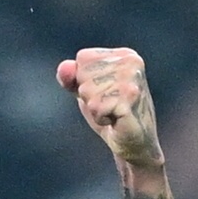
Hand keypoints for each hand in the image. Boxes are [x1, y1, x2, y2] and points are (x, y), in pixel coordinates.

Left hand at [57, 48, 163, 169]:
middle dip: (89, 96)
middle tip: (109, 106)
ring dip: (95, 109)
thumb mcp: (86, 92)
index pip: (83, 58)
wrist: (134, 144)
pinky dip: (100, 118)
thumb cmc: (110, 114)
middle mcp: (131, 62)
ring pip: (87, 91)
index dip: (83, 80)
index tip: (103, 93)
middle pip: (83, 74)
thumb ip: (71, 78)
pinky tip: (115, 120)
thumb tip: (63, 67)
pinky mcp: (130, 99)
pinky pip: (95, 107)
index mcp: (124, 55)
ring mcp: (132, 80)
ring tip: (113, 113)